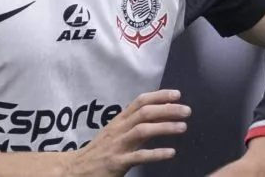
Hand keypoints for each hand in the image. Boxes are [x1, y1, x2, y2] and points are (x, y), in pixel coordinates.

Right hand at [66, 89, 190, 176]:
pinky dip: (156, 153)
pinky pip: (139, 156)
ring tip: (183, 127)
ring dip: (164, 127)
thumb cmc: (101, 150)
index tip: (177, 94)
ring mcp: (118, 145)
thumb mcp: (116, 132)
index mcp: (119, 120)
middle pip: (145, 113)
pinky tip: (171, 153)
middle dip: (167, 110)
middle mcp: (119, 129)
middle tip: (187, 110)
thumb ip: (134, 123)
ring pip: (142, 131)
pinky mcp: (117, 162)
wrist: (77, 169)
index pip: (140, 102)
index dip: (159, 96)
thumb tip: (160, 113)